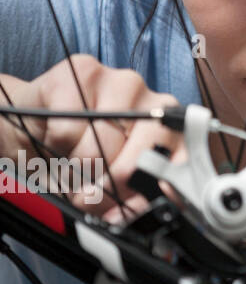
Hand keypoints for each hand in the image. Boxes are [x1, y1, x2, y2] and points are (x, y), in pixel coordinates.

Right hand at [0, 55, 184, 222]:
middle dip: (113, 184)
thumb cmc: (71, 152)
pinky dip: (57, 144)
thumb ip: (129, 195)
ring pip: (103, 141)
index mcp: (166, 125)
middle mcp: (150, 99)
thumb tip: (136, 212)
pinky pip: (71, 125)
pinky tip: (55, 138)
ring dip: (79, 166)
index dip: (161, 184)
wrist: (25, 123)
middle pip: (143, 151)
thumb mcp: (105, 181)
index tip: (144, 204)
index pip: (181, 152)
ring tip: (70, 164)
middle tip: (90, 194)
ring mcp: (119, 80)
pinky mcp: (83, 70)